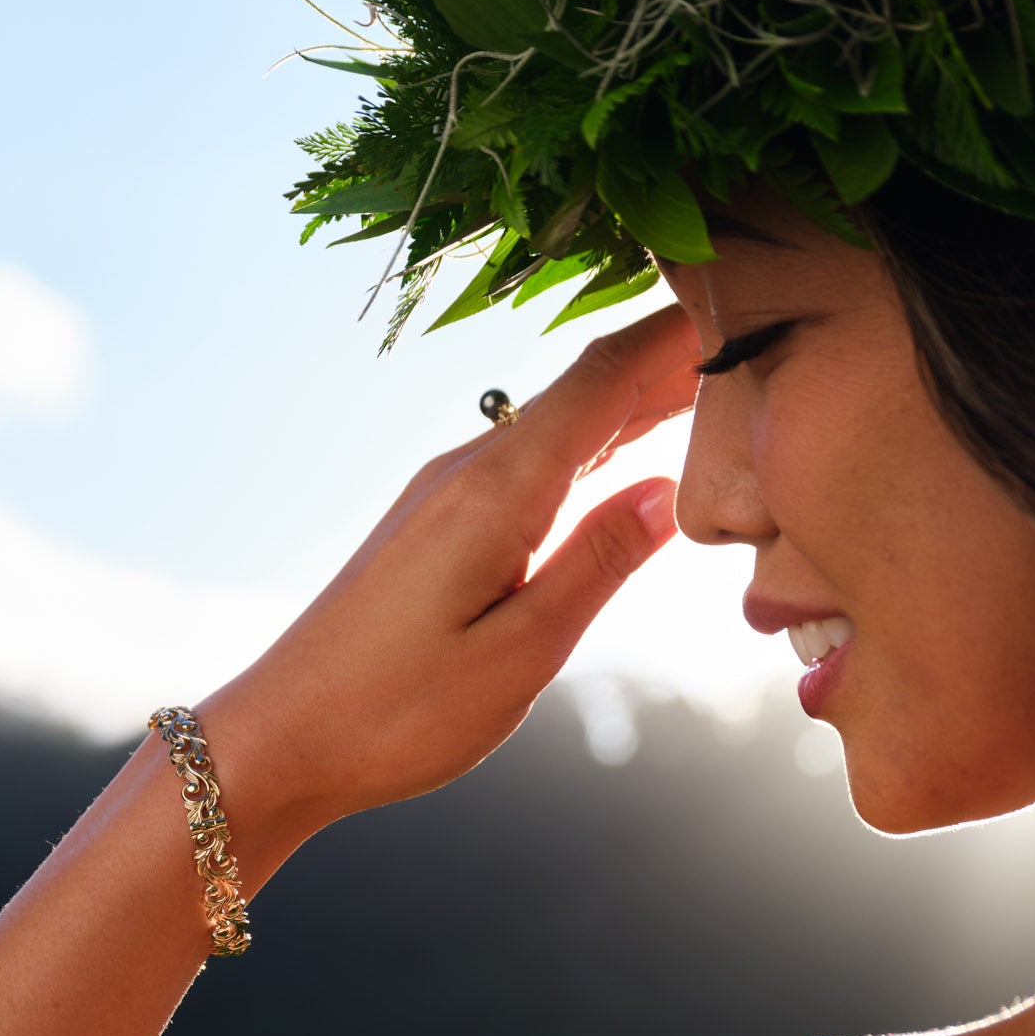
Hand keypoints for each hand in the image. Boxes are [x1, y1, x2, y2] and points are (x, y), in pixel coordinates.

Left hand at [209, 300, 701, 832]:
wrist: (280, 740)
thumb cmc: (394, 713)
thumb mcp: (521, 652)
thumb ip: (598, 564)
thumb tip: (668, 494)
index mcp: (496, 492)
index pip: (604, 381)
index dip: (676, 334)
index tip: (748, 296)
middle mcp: (466, 473)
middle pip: (583, 389)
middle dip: (666, 355)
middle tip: (754, 328)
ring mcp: (442, 495)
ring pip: (555, 422)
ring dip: (630, 398)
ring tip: (707, 377)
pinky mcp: (430, 525)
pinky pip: (525, 459)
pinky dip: (587, 442)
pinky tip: (617, 454)